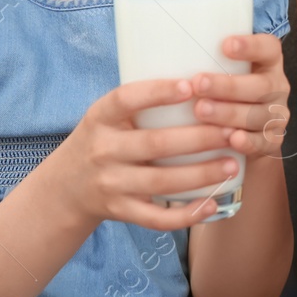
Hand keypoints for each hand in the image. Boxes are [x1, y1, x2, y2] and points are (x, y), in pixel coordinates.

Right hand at [55, 77, 244, 230]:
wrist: (64, 189)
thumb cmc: (101, 141)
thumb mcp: (106, 117)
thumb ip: (140, 102)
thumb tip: (200, 79)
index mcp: (99, 118)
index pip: (125, 99)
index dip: (158, 92)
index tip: (192, 85)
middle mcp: (102, 150)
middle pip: (155, 144)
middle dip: (199, 138)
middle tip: (231, 131)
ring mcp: (110, 184)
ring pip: (162, 182)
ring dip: (201, 175)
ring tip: (232, 165)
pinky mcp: (120, 211)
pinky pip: (156, 218)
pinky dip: (186, 215)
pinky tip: (212, 204)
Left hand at [190, 34, 291, 159]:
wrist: (242, 129)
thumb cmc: (223, 90)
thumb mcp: (222, 70)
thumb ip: (208, 59)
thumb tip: (171, 47)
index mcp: (268, 62)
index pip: (268, 48)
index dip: (251, 46)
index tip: (225, 45)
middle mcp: (276, 87)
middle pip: (261, 85)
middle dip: (228, 85)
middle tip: (199, 83)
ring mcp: (277, 114)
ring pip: (258, 115)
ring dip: (229, 113)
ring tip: (201, 110)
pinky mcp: (272, 140)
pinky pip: (263, 142)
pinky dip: (248, 142)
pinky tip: (232, 139)